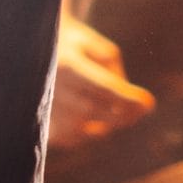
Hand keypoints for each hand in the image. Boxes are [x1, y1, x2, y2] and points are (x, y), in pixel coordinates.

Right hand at [48, 15, 155, 151]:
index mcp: (65, 64)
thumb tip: (127, 102)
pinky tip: (95, 121)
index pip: (102, 88)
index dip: (128, 99)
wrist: (33, 45)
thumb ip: (114, 72)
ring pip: (81, 129)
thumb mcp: (97, 47)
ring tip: (116, 111)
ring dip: (106, 125)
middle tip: (140, 109)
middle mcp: (49, 87)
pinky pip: (70, 138)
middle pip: (93, 110)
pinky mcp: (39, 121)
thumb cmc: (75, 45)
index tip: (149, 102)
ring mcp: (41, 107)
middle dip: (123, 114)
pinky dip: (87, 133)